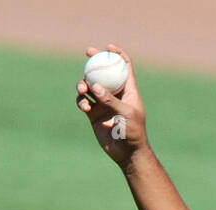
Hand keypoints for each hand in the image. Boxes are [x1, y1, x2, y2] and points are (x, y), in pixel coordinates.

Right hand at [76, 44, 148, 169]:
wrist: (127, 154)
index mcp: (128, 90)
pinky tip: (84, 107)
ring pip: (89, 85)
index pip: (124, 66)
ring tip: (82, 90)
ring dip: (83, 83)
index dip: (117, 54)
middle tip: (88, 53)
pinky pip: (83, 101)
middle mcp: (114, 94)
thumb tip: (94, 86)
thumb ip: (111, 100)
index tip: (108, 48)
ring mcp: (103, 103)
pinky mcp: (94, 114)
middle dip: (95, 60)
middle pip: (103, 71)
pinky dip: (81, 101)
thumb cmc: (133, 133)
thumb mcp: (126, 114)